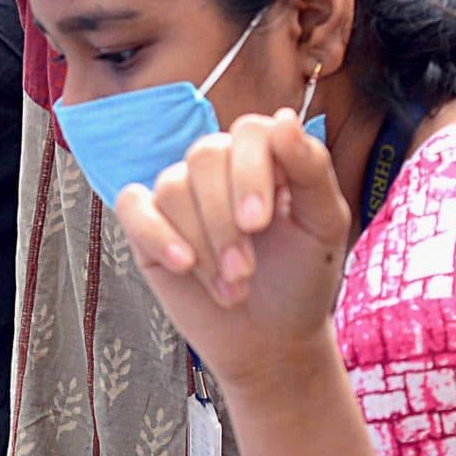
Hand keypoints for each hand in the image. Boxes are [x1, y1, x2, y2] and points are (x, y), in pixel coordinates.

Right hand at [114, 109, 352, 398]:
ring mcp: (181, 191)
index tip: (259, 223)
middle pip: (204, 157)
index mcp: (266, 154)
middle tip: (245, 272)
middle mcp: (220, 164)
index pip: (249, 132)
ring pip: (172, 187)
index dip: (250, 173)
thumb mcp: (324, 225)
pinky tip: (183, 264)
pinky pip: (132, 204)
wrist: (272, 338)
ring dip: (202, 244)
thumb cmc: (302, 275)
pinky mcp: (148, 223)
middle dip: (224, 221)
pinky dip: (156, 233)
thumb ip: (311, 169)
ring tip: (232, 288)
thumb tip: (282, 117)